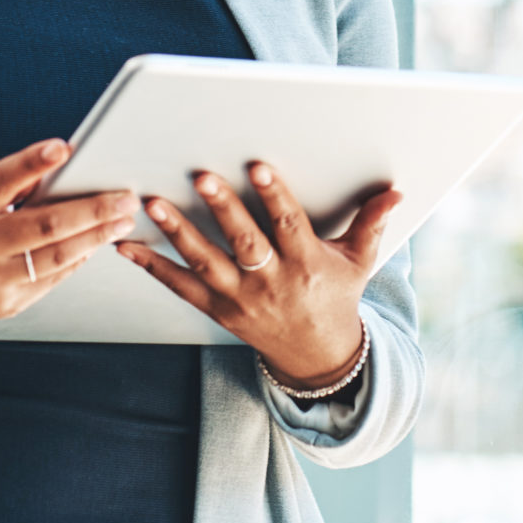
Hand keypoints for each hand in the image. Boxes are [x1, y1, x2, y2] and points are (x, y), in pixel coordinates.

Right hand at [0, 140, 136, 346]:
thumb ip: (7, 186)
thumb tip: (64, 170)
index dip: (30, 164)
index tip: (64, 148)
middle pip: (43, 225)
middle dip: (92, 210)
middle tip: (126, 198)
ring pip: (56, 256)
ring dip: (97, 237)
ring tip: (123, 220)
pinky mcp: (4, 305)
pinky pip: (52, 279)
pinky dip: (78, 258)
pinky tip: (96, 243)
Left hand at [121, 162, 403, 389]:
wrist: (317, 356)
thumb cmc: (337, 296)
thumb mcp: (359, 262)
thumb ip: (371, 222)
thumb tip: (395, 190)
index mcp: (306, 265)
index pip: (288, 226)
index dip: (274, 196)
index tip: (257, 166)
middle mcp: (270, 283)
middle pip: (243, 244)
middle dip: (222, 210)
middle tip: (199, 177)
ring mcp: (240, 299)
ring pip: (205, 264)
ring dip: (177, 233)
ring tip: (153, 203)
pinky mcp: (217, 310)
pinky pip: (179, 287)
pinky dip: (152, 266)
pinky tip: (127, 245)